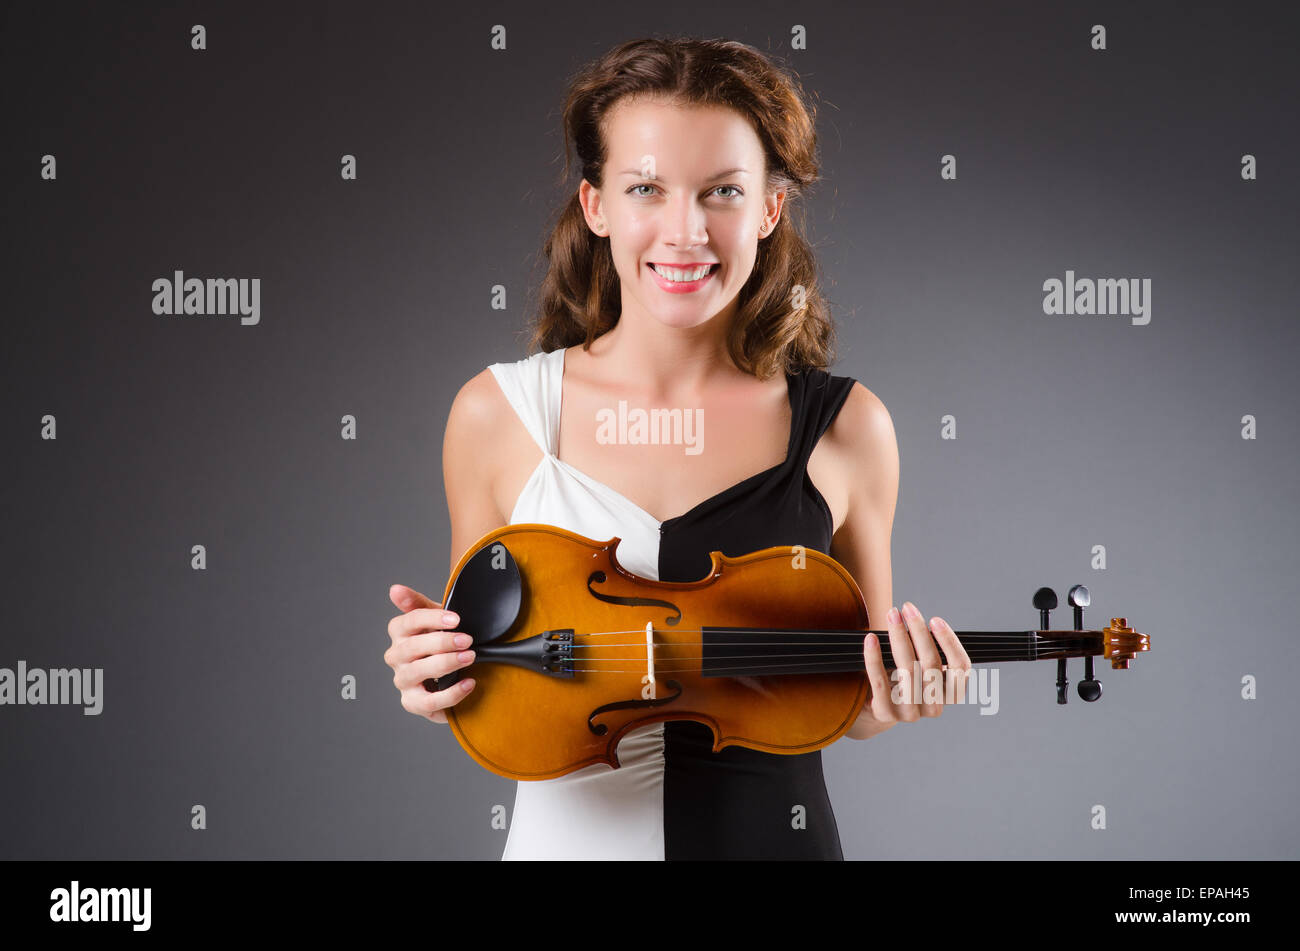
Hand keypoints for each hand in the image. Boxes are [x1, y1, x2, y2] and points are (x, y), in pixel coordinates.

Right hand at [384, 583, 476, 723]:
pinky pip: (427, 702)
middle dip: (442, 643)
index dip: (432, 619)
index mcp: (399, 633)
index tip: (457, 619)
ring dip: (445, 664)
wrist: (448, 671)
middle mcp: (396, 657)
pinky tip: (468, 683)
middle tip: (467, 640)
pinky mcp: (412, 703)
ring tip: (469, 658)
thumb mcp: (434, 619)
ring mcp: (403, 681)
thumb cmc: (440, 641)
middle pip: (412, 647)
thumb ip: (417, 603)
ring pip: (417, 673)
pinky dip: (450, 694)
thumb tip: (395, 589)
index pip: (408, 621)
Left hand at [855, 601, 971, 733]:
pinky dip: (874, 657)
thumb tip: (918, 619)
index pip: (961, 668)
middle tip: (907, 608)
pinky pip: (880, 681)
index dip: (950, 642)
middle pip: (932, 664)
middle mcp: (934, 707)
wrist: (873, 705)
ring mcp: (910, 713)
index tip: (935, 619)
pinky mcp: (885, 713)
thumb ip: (927, 648)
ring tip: (892, 616)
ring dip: (899, 638)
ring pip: (907, 670)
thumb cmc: (902, 675)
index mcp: (950, 694)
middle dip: (919, 631)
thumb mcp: (922, 664)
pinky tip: (871, 638)